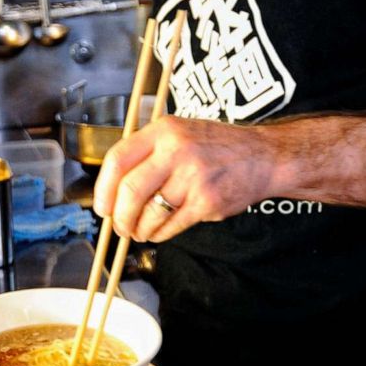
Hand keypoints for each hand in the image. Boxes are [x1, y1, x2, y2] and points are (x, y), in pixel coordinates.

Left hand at [93, 116, 274, 242]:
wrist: (262, 157)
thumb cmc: (215, 147)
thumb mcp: (179, 132)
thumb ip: (147, 153)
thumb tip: (113, 190)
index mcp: (164, 131)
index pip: (118, 159)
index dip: (103, 188)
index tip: (102, 206)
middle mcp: (176, 151)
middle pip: (130, 191)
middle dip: (120, 217)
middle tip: (120, 226)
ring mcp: (194, 178)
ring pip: (150, 214)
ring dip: (140, 229)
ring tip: (141, 231)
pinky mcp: (207, 202)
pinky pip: (171, 226)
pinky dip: (160, 234)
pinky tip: (161, 230)